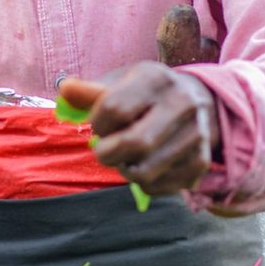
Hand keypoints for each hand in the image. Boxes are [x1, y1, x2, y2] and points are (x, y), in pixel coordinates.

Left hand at [60, 63, 217, 196]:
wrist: (199, 101)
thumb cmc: (147, 93)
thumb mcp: (122, 83)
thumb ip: (90, 91)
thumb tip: (65, 91)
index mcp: (157, 78)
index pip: (114, 108)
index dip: (97, 123)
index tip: (99, 124)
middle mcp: (182, 104)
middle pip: (134, 143)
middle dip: (107, 153)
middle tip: (104, 150)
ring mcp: (195, 135)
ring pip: (144, 172)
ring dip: (123, 169)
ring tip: (125, 157)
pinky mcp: (199, 163)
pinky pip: (156, 187)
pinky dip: (140, 182)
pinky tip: (145, 164)